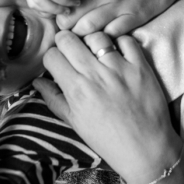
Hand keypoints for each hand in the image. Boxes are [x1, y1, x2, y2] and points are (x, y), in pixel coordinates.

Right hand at [34, 31, 183, 183]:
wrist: (145, 149)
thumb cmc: (108, 140)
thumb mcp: (75, 123)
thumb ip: (54, 99)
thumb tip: (37, 81)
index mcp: (77, 89)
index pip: (52, 55)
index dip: (52, 57)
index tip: (58, 63)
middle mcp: (96, 75)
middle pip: (69, 39)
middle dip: (66, 42)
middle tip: (73, 52)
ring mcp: (119, 68)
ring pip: (96, 35)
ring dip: (92, 40)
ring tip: (95, 52)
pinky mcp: (141, 66)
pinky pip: (126, 40)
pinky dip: (120, 42)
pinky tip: (118, 54)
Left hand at [56, 0, 183, 36]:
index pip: (63, 1)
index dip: (58, 13)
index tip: (61, 19)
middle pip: (71, 19)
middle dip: (66, 30)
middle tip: (69, 36)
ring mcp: (119, 6)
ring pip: (88, 30)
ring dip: (83, 38)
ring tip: (85, 41)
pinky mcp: (135, 17)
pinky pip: (113, 35)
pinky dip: (106, 40)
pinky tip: (105, 41)